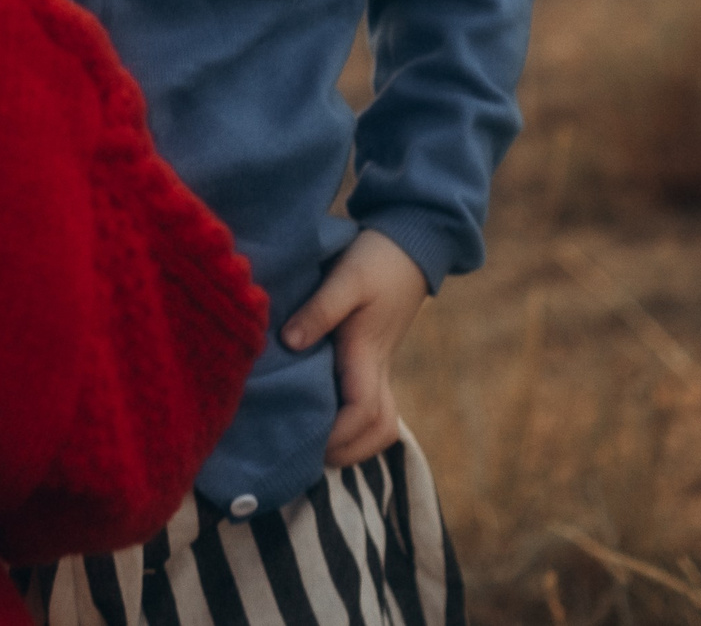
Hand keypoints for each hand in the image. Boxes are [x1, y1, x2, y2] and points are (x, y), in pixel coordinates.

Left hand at [282, 230, 429, 468]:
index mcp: (368, 354)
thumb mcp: (347, 277)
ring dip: (354, 442)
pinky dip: (353, 425)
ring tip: (314, 445)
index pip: (362, 412)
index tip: (306, 440)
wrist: (410, 245)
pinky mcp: (374, 360)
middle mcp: (378, 368)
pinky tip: (322, 420)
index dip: (338, 434)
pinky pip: (370, 407)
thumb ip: (320, 309)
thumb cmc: (377, 259)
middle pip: (379, 431)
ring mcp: (380, 366)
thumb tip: (290, 342)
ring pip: (379, 424)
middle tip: (307, 454)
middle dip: (348, 451)